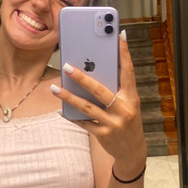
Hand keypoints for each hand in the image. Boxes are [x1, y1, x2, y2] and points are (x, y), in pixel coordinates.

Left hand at [51, 32, 146, 176]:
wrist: (132, 151)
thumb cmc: (128, 121)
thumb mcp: (129, 104)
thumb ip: (117, 89)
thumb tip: (96, 68)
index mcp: (132, 97)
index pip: (128, 72)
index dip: (124, 53)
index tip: (118, 36)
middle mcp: (124, 109)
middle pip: (100, 90)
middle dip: (82, 78)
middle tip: (67, 66)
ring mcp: (113, 123)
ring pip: (87, 107)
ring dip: (69, 97)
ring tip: (54, 87)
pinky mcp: (103, 135)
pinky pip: (83, 123)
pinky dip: (71, 115)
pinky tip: (60, 109)